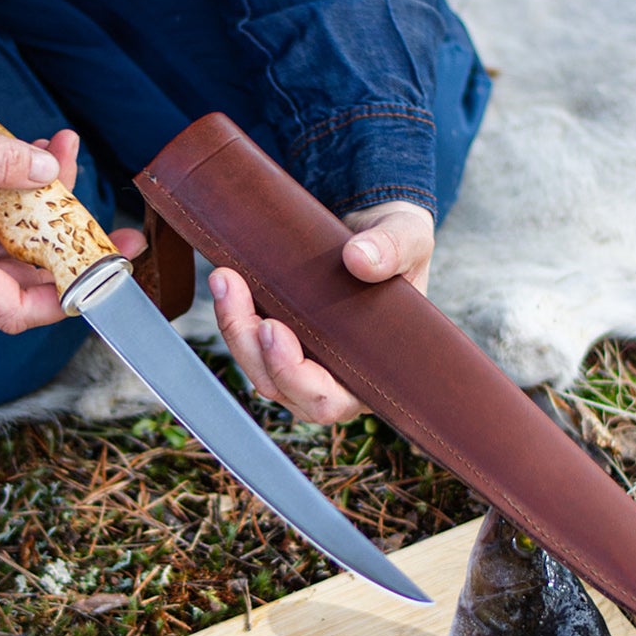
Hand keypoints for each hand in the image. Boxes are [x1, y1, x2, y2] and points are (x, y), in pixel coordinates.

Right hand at [0, 80, 144, 331]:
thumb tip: (45, 175)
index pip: (9, 307)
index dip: (60, 303)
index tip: (101, 278)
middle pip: (22, 273)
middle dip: (71, 246)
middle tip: (119, 225)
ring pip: (13, 236)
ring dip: (46, 200)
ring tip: (62, 151)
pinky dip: (18, 184)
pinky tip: (35, 150)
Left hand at [210, 200, 434, 423]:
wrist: (374, 233)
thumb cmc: (399, 248)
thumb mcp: (409, 238)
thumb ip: (394, 247)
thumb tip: (360, 259)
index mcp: (371, 377)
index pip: (328, 402)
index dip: (295, 376)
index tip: (274, 328)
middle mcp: (334, 380)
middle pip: (280, 388)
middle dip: (253, 349)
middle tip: (237, 293)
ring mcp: (304, 364)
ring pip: (257, 369)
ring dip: (235, 329)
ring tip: (225, 279)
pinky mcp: (281, 343)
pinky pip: (249, 346)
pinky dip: (234, 317)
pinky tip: (226, 281)